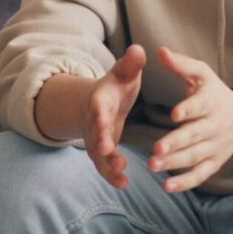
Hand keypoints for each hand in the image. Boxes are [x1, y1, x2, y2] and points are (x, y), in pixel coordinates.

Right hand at [84, 44, 145, 188]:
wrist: (97, 103)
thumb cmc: (115, 87)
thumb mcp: (123, 73)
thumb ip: (131, 64)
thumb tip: (139, 49)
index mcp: (100, 99)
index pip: (97, 105)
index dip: (99, 112)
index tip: (103, 118)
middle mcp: (94, 121)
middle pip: (94, 131)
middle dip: (100, 140)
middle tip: (106, 148)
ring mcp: (95, 139)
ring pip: (98, 153)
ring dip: (107, 162)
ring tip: (121, 171)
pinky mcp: (101, 153)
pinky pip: (104, 167)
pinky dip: (111, 176)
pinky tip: (124, 184)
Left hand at [149, 47, 232, 192]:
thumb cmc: (214, 93)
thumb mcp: (202, 74)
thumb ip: (181, 64)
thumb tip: (160, 50)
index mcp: (211, 102)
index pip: (200, 106)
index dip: (188, 110)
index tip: (174, 114)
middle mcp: (214, 126)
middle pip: (195, 136)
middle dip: (176, 143)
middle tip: (156, 149)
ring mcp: (215, 146)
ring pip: (195, 157)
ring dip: (174, 163)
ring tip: (153, 166)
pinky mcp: (214, 162)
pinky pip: (200, 175)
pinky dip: (185, 183)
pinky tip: (167, 187)